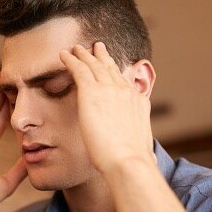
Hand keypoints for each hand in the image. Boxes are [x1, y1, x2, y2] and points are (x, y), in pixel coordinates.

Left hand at [59, 42, 155, 173]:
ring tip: (76, 48)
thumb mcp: (142, 148)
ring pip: (94, 65)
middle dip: (103, 57)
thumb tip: (148, 158)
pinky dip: (71, 60)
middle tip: (97, 47)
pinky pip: (79, 70)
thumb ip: (140, 145)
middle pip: (111, 69)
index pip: (124, 83)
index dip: (116, 73)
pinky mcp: (92, 93)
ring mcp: (109, 90)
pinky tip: (63, 55)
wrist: (128, 161)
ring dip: (84, 55)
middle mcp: (126, 92)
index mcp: (138, 103)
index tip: (111, 67)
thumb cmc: (133, 163)